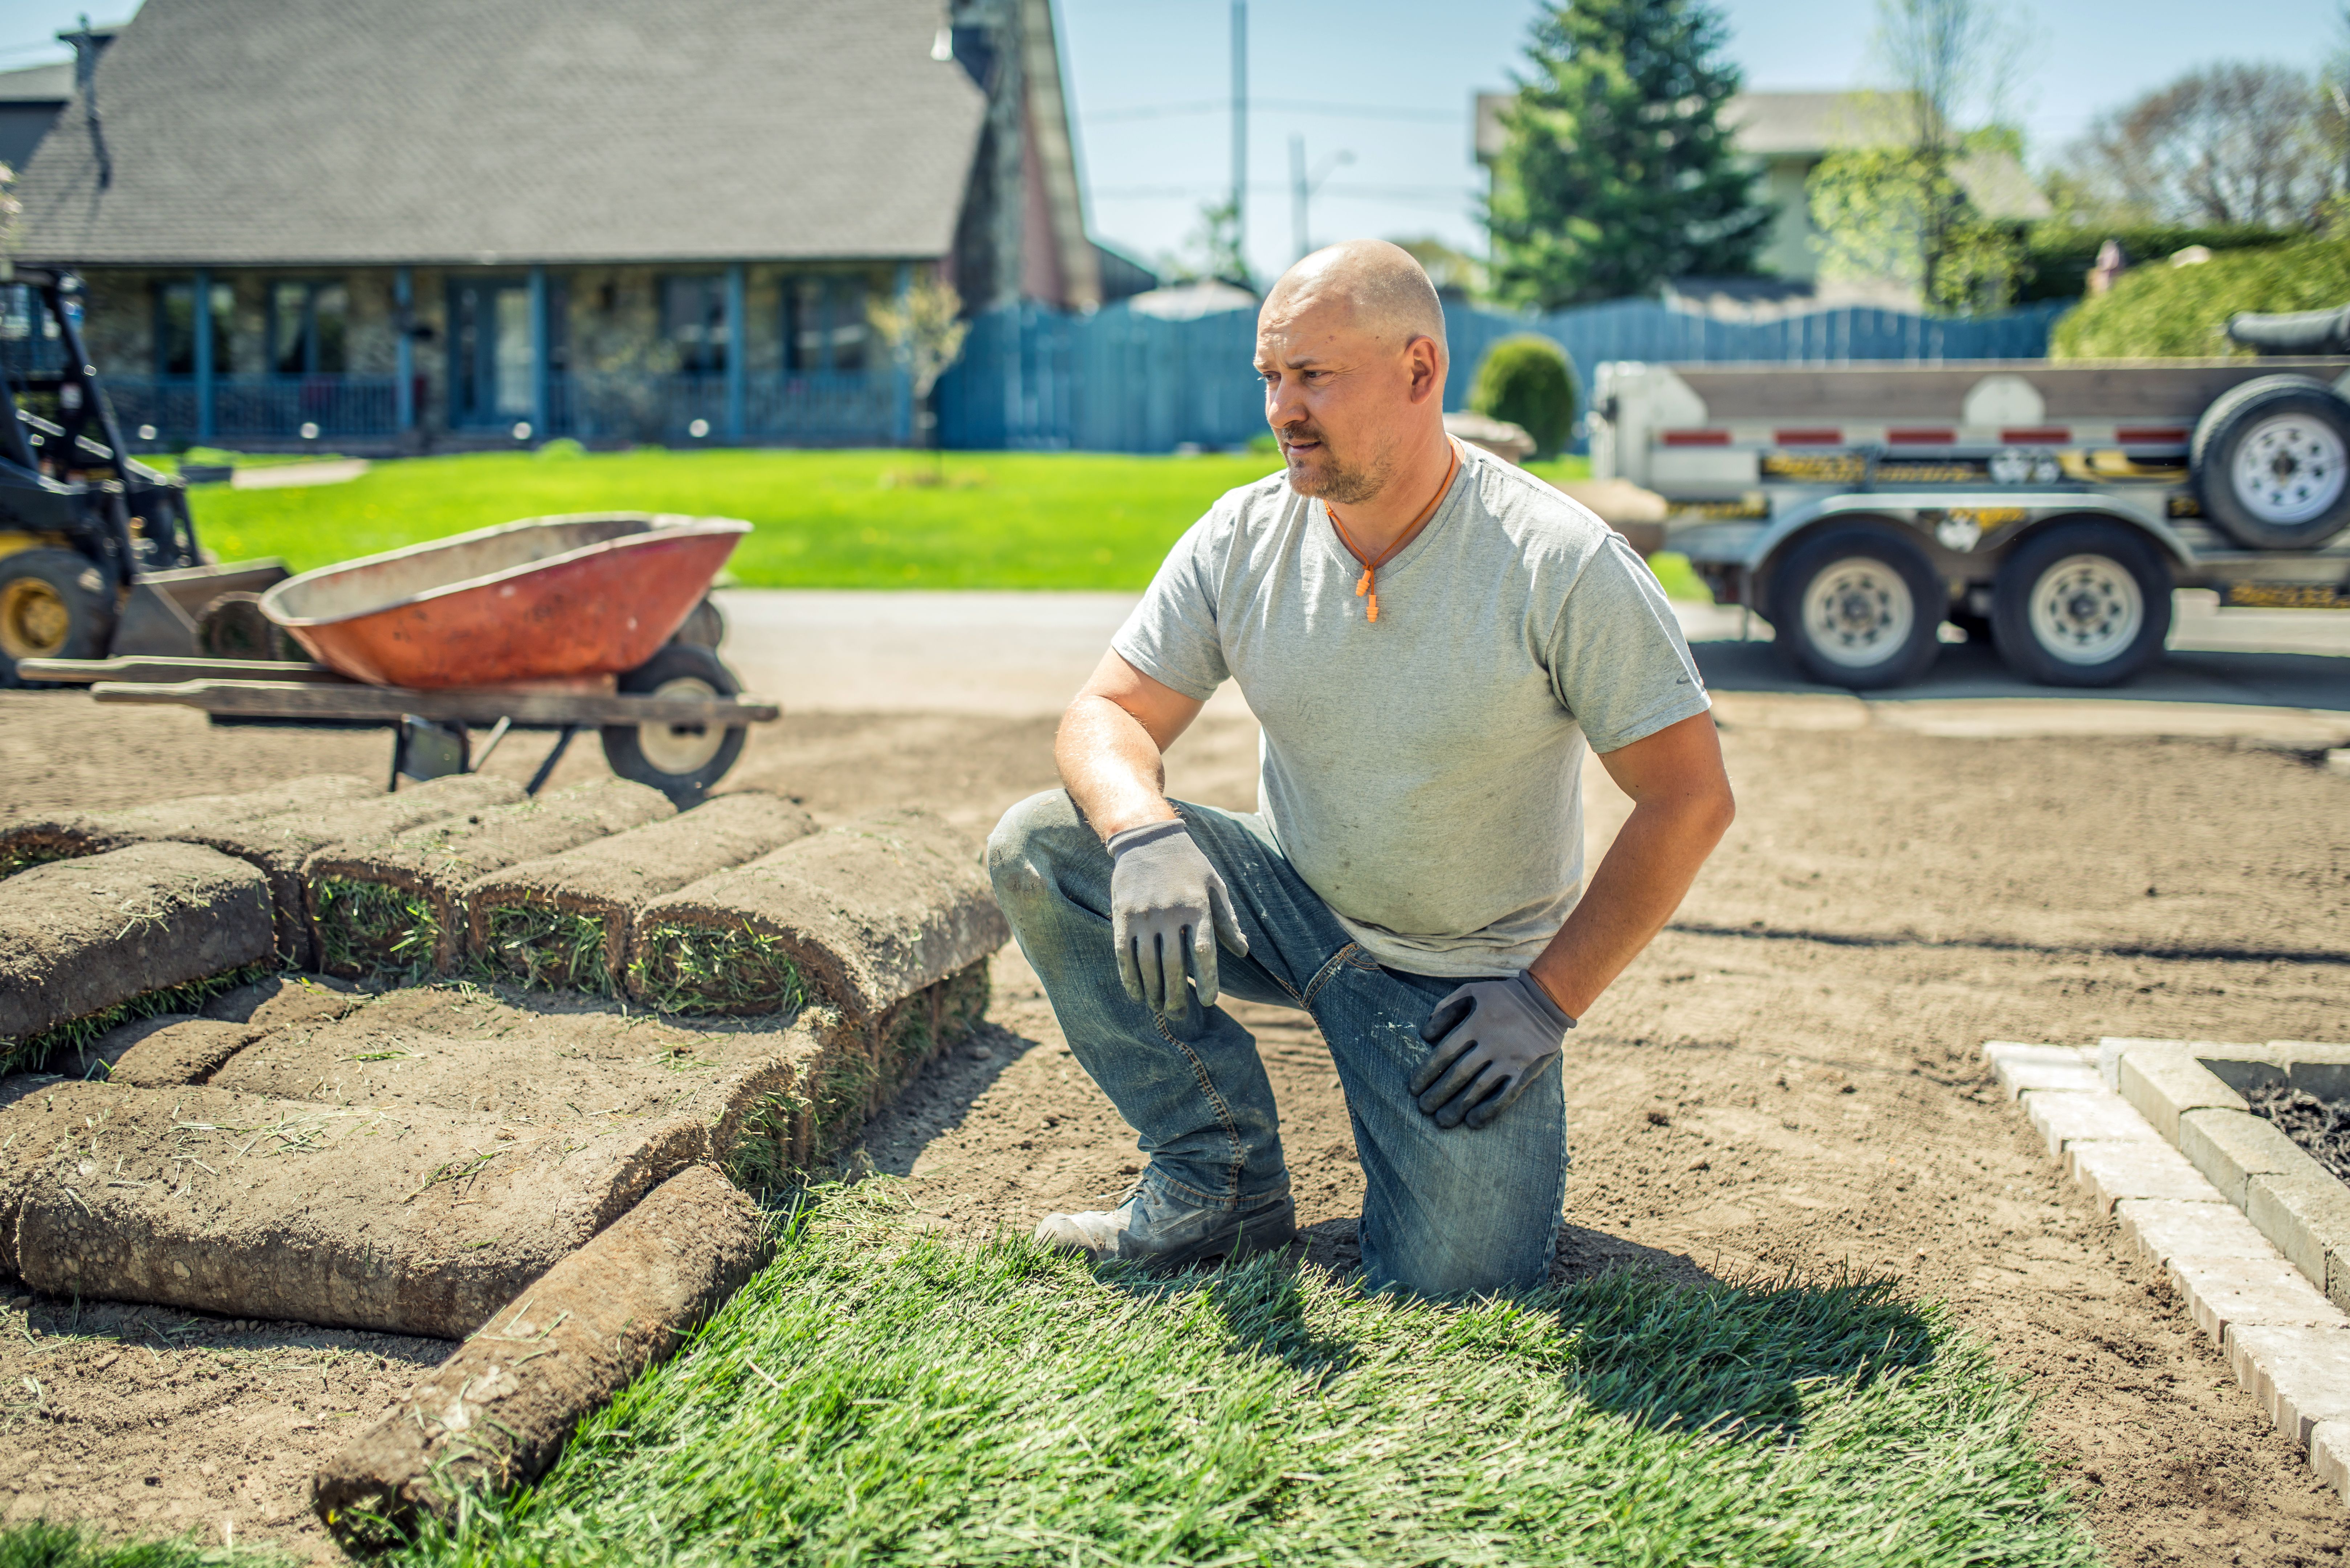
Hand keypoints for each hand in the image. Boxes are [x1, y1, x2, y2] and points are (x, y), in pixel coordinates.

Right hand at [1107, 819, 1247, 1011]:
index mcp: (1197, 906)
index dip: (1207, 981)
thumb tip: (1242, 951)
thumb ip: (1227, 919)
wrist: (1146, 837)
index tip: (1209, 1001)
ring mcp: (1143, 915)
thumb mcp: (1214, 884)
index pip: (1204, 952)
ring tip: (1160, 1008)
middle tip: (1180, 1014)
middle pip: (1175, 965)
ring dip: (1154, 992)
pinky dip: (1130, 978)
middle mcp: (1170, 912)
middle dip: (1177, 995)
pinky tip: (1137, 995)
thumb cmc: (1188, 863)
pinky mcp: (1122, 916)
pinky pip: (1124, 954)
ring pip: (1148, 964)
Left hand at [1410, 971, 1575, 1129]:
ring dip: (1458, 1106)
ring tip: (1443, 1121)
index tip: (1414, 1088)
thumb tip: (1426, 1034)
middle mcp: (1491, 1043)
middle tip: (1424, 1108)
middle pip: (1458, 1074)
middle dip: (1438, 1094)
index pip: (1444, 1053)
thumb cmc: (1504, 995)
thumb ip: (1447, 1007)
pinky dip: (1489, 1110)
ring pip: (1479, 1088)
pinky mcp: (1526, 1070)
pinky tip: (1474, 1121)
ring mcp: (1509, 1058)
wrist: (1548, 999)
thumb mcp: (1473, 991)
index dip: (1427, 1072)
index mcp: (1475, 1023)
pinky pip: (1506, 1095)